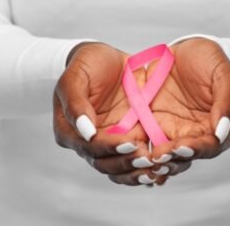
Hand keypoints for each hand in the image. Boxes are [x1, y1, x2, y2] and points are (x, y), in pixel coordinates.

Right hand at [53, 42, 190, 185]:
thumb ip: (76, 103)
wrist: (108, 58)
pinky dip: (146, 166)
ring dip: (137, 170)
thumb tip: (86, 132)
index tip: (128, 144)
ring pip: (120, 167)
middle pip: (104, 163)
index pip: (88, 147)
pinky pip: (135, 158)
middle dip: (125, 163)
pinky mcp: (128, 137)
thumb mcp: (76, 76)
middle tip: (146, 158)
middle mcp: (88, 141)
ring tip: (155, 167)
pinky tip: (161, 167)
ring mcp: (109, 141)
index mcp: (69, 130)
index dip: (108, 148)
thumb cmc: (87, 63)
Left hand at [145, 37, 229, 184]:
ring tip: (147, 157)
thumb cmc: (211, 60)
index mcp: (223, 128)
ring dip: (158, 159)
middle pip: (188, 156)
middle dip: (173, 158)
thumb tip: (222, 132)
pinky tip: (133, 152)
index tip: (181, 148)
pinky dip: (143, 150)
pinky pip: (150, 142)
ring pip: (168, 155)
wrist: (186, 49)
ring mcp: (177, 131)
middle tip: (159, 156)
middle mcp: (200, 135)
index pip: (211, 146)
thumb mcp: (225, 75)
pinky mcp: (157, 125)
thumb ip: (226, 102)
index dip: (197, 150)